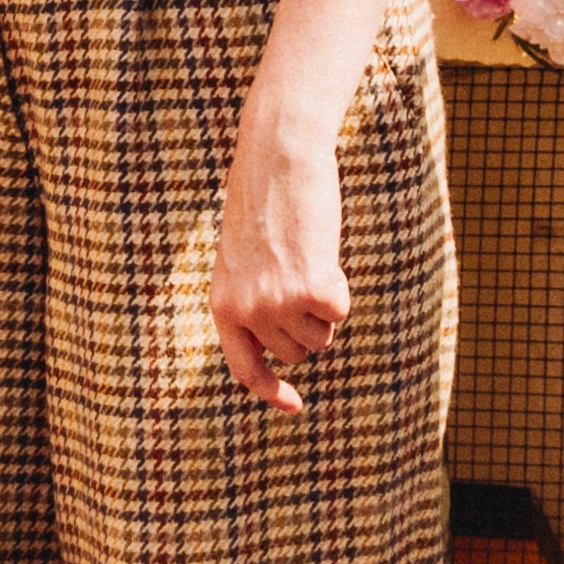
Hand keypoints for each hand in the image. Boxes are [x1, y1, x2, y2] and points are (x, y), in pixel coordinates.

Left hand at [206, 115, 349, 410]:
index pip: (245, 370)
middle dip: (307, 321)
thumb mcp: (244, 258)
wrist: (278, 158)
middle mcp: (246, 311)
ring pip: (320, 337)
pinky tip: (323, 252)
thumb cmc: (265, 201)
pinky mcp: (311, 289)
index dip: (271, 393)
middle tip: (299, 271)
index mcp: (222, 304)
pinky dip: (340, 287)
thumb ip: (254, 301)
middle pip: (296, 352)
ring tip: (306, 256)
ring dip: (323, 304)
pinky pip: (340, 313)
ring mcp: (278, 303)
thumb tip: (289, 347)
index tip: (296, 406)